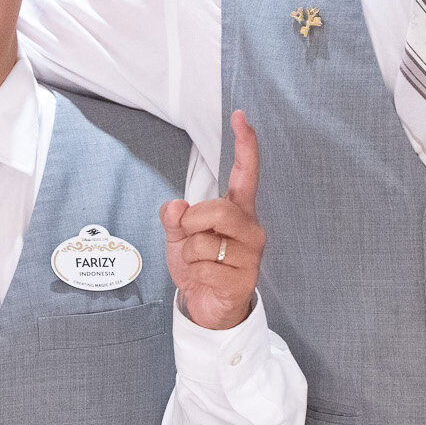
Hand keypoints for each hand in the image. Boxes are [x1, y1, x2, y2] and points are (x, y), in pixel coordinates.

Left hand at [160, 109, 265, 331]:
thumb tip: (176, 206)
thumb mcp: (178, 236)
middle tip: (189, 236)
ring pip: (205, 242)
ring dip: (189, 253)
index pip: (245, 173)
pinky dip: (195, 273)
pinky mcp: (244, 279)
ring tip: (199, 262)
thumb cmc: (198, 264)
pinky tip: (206, 279)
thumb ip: (174, 217)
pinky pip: (204, 268)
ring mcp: (250, 254)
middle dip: (192, 222)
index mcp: (237, 210)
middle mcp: (250, 228)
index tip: (240, 117)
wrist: (208, 307)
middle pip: (218, 209)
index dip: (244, 144)